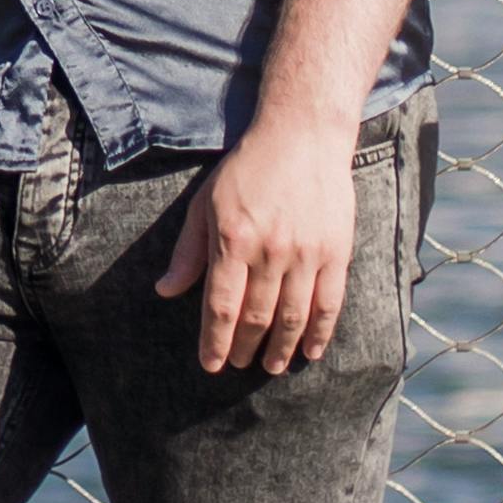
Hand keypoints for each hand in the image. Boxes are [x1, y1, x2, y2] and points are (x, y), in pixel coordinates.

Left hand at [156, 121, 359, 378]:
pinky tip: (310, 350)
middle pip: (256, 316)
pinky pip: (329, 303)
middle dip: (244, 348)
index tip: (210, 365)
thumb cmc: (247, 169)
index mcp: (233, 239)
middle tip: (238, 365)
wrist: (302, 136)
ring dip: (281, 349)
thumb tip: (165, 291)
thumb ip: (189, 251)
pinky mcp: (336, 251)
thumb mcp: (205, 203)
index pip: (221, 306)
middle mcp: (270, 250)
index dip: (215, 341)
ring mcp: (307, 253)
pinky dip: (320, 332)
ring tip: (271, 366)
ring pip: (292, 316)